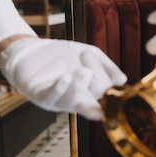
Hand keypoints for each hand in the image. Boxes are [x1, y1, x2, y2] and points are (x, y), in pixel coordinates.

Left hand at [0, 37, 126, 119]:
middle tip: (90, 61)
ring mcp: (57, 99)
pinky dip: (60, 88)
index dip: (112, 107)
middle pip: (92, 99)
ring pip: (71, 100)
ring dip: (80, 86)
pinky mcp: (39, 94)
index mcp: (90, 94)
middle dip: (97, 81)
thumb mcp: (92, 55)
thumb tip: (122, 81)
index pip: (104, 103)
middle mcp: (75, 100)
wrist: (33, 50)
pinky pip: (50, 96)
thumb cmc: (64, 55)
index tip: (119, 103)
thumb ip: (108, 67)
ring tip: (85, 71)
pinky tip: (66, 77)